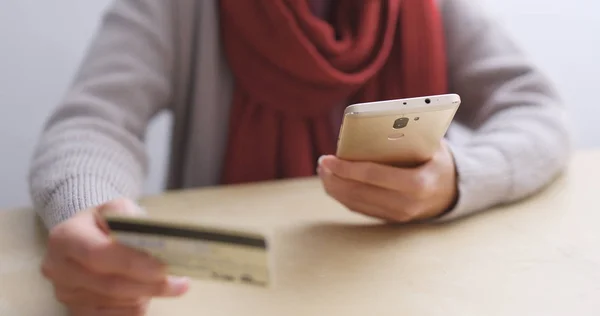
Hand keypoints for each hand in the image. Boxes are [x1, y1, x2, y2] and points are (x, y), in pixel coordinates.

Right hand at [41, 198, 189, 315]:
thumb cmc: (106, 223)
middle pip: (110, 284)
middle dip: (149, 285)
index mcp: (66, 237)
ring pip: (115, 302)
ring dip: (145, 294)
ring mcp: (65, 293)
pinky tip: (148, 294)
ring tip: (165, 283)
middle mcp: (59, 268)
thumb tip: (154, 238)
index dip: (133, 263)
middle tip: (180, 283)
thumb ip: (130, 218)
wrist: (85, 237)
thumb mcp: (116, 209)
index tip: (164, 267)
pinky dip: (136, 307)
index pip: (100, 254)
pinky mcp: (75, 311)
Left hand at [318, 141, 457, 222]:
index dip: (347, 168)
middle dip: (335, 178)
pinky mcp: (390, 220)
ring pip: (356, 204)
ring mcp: (397, 216)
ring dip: (334, 188)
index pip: (374, 176)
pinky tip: (333, 183)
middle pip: (359, 193)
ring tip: (323, 171)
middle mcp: (407, 205)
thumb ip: (409, 135)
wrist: (453, 190)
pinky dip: (343, 196)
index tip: (329, 158)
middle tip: (322, 163)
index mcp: (418, 184)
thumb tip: (374, 124)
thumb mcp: (432, 144)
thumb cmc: (437, 159)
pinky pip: (360, 208)